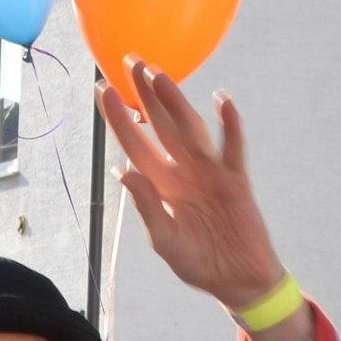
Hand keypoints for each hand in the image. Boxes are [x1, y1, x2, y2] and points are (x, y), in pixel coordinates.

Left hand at [99, 66, 309, 340]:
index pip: (135, 143)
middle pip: (161, 125)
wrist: (237, 279)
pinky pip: (232, 148)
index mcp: (161, 184)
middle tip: (132, 61)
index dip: (119, 118)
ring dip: (176, 102)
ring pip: (190, 129)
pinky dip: (230, 126)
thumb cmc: (198, 263)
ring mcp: (210, 171)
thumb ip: (146, 206)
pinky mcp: (235, 179)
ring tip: (160, 75)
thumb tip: (122, 171)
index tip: (103, 89)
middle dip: (145, 95)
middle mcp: (183, 170)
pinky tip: (222, 102)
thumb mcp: (165, 241)